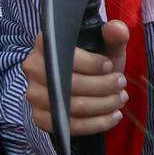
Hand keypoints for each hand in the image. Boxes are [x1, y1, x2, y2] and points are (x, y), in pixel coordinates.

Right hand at [23, 19, 129, 136]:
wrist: (83, 88)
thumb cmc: (94, 65)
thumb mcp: (105, 48)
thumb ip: (113, 37)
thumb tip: (117, 28)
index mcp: (44, 43)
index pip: (66, 56)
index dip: (92, 64)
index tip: (109, 65)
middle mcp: (32, 67)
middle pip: (71, 83)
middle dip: (103, 86)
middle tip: (121, 83)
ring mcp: (34, 95)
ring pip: (72, 106)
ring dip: (103, 105)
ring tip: (120, 99)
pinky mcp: (40, 117)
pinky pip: (69, 126)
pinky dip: (97, 124)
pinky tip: (113, 116)